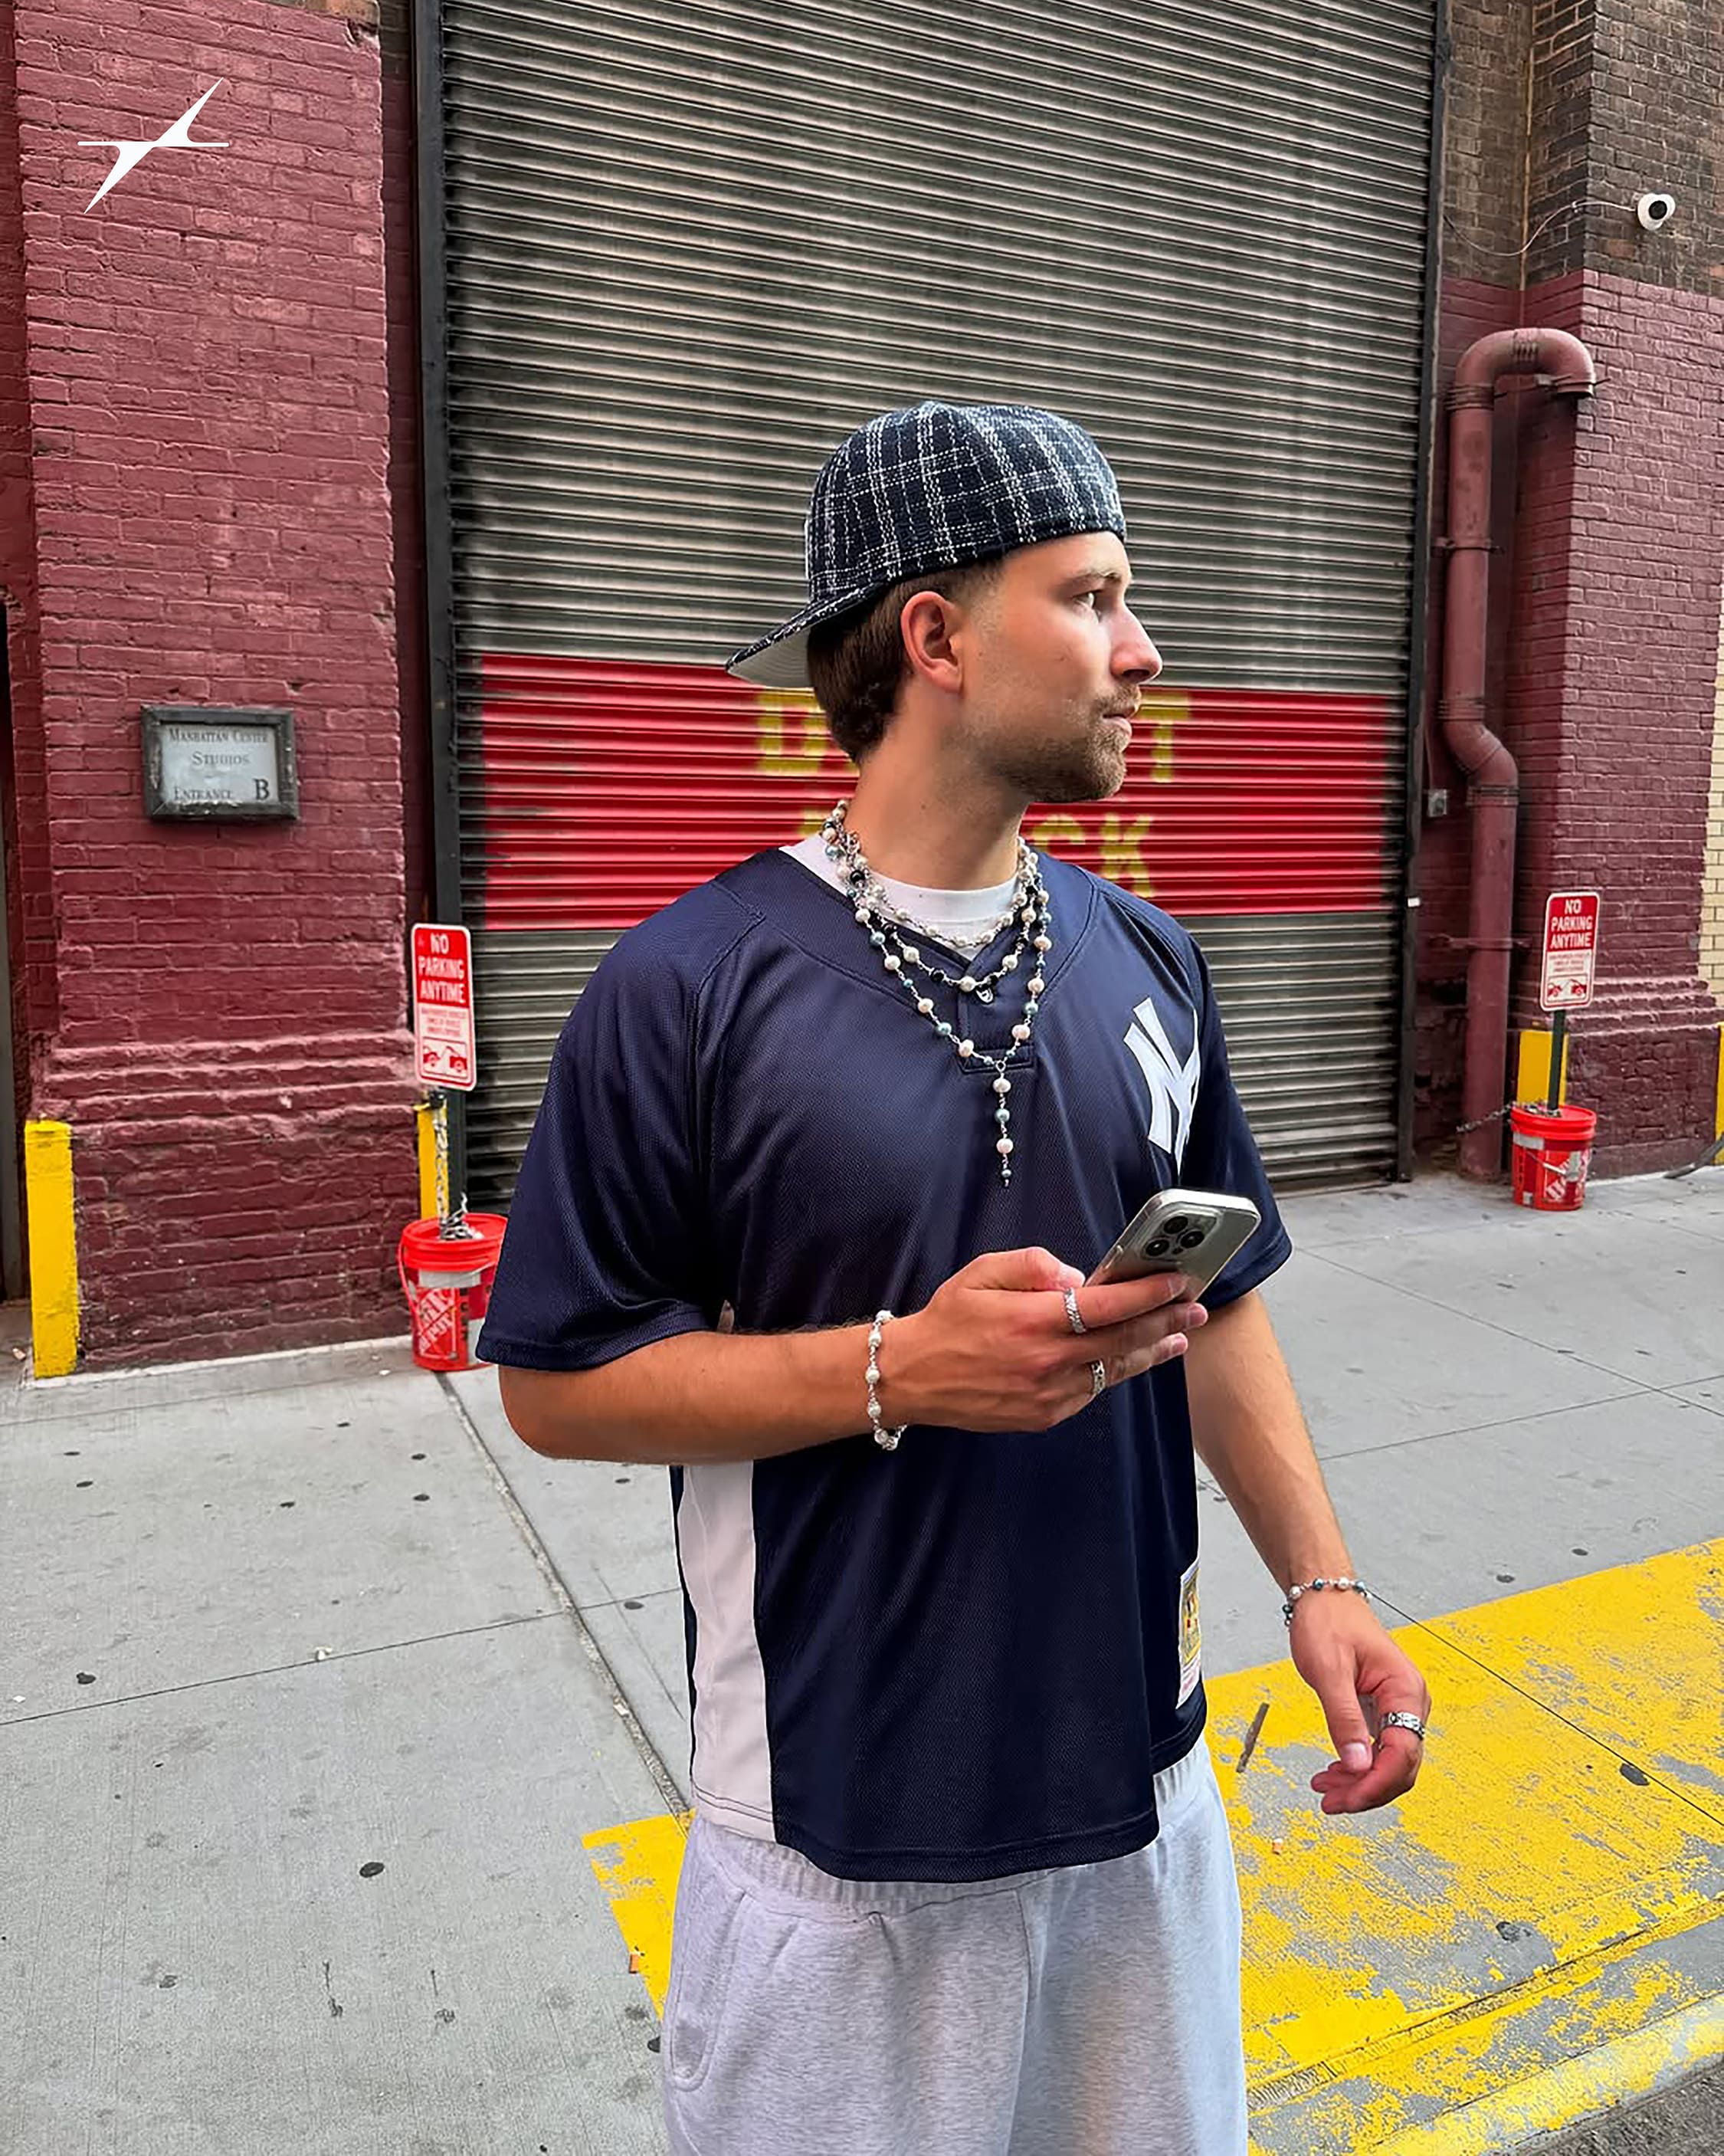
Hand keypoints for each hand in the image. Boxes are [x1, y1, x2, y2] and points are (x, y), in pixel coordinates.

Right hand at [886, 1246, 1206, 1432]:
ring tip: (1178, 1337)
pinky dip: (1112, 1371)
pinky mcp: (1044, 1416)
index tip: (1176, 1282)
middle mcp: (1045, 1361)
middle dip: (1165, 1322)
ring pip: (1112, 1370)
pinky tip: (1129, 1358)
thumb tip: (1079, 1278)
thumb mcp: (982, 1273)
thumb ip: (1034, 1267)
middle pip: (1122, 1340)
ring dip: (1149, 1351)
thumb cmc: (947, 1320)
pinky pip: (1089, 1391)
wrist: (911, 1377)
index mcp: (1032, 1321)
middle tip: (1195, 1309)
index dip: (1147, 1294)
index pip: (1106, 1306)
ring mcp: (1047, 1395)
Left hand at [1287, 1593, 1431, 1813]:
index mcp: (1405, 1690)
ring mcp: (1399, 1707)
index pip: (1402, 1754)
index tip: (1345, 1800)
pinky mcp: (1384, 1709)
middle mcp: (1410, 1702)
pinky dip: (1358, 1767)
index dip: (1375, 1784)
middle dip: (1366, 1790)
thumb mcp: (1328, 1671)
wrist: (1324, 1598)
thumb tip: (1358, 1766)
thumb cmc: (1328, 1623)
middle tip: (1329, 1802)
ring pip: (1390, 1763)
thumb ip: (1344, 1719)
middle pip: (1400, 1766)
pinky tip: (1335, 1773)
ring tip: (1325, 1791)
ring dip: (1361, 1783)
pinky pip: (1380, 1750)